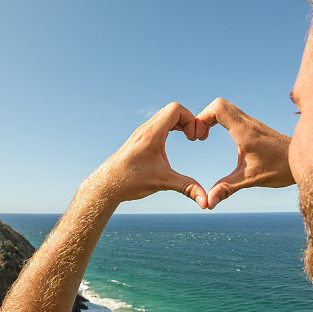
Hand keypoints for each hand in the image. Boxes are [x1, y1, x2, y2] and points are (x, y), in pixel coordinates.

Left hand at [85, 102, 208, 208]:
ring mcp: (142, 133)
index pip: (176, 109)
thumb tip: (207, 202)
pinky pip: (159, 124)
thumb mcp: (162, 183)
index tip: (194, 139)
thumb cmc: (130, 182)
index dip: (191, 119)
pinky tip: (177, 140)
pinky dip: (172, 127)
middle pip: (173, 110)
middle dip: (189, 121)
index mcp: (152, 133)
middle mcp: (146, 129)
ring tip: (190, 139)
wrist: (106, 185)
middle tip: (195, 139)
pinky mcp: (140, 139)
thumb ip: (187, 188)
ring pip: (165, 116)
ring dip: (180, 124)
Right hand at [196, 98, 293, 208]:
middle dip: (203, 117)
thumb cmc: (280, 169)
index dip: (202, 119)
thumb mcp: (250, 180)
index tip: (198, 138)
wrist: (305, 161)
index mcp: (245, 132)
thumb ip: (226, 189)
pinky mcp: (255, 126)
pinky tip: (218, 136)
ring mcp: (253, 123)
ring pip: (226, 107)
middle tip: (199, 137)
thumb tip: (207, 204)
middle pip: (219, 104)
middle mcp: (249, 123)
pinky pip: (232, 114)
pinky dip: (219, 120)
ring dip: (211, 118)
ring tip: (204, 137)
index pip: (218, 109)